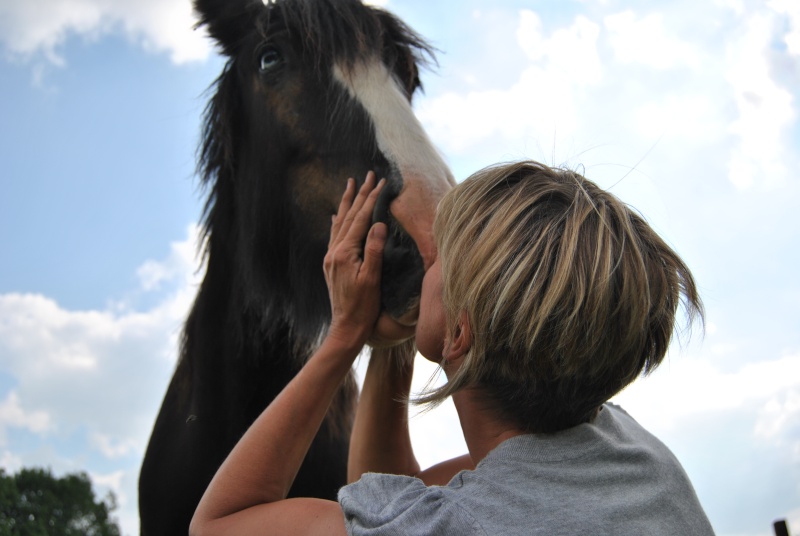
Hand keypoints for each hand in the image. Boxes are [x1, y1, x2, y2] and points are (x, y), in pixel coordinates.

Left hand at [324, 172, 386, 351]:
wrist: (346, 327)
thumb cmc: (363, 306)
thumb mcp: (373, 278)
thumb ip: (375, 250)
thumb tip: (378, 224)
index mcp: (344, 253)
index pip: (361, 219)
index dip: (372, 199)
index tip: (381, 182)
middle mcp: (334, 251)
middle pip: (349, 216)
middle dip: (359, 194)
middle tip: (367, 174)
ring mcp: (331, 257)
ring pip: (340, 223)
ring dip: (347, 203)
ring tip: (351, 184)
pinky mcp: (332, 264)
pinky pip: (334, 235)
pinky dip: (338, 221)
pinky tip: (337, 215)